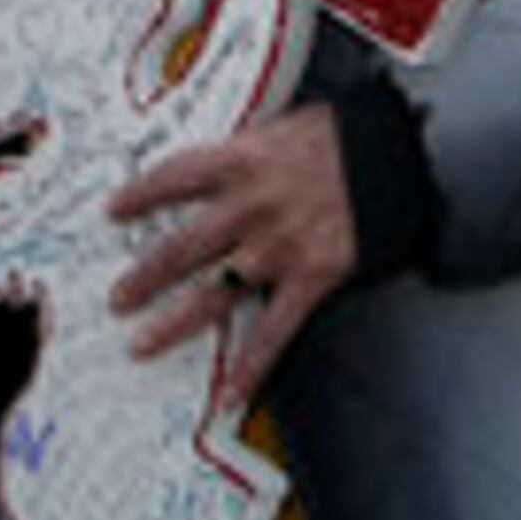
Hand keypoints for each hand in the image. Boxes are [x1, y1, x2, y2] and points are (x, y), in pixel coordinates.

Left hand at [107, 102, 355, 401]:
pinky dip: (251, 366)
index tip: (113, 211)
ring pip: (214, 292)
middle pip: (182, 246)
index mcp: (242, 159)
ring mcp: (280, 247)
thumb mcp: (288, 125)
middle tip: (116, 299)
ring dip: (174, 322)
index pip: (175, 177)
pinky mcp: (312, 277)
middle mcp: (252, 206)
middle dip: (144, 276)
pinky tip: (229, 394)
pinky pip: (274, 330)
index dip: (140, 195)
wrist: (407, 155)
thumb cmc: (349, 134)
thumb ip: (250, 148)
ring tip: (141, 344)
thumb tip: (218, 163)